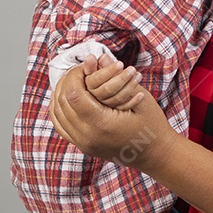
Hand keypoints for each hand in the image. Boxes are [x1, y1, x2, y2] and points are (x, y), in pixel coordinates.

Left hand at [50, 57, 174, 171]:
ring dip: (61, 93)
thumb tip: (97, 57)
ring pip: (57, 114)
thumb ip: (116, 77)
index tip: (85, 65)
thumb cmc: (152, 124)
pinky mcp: (82, 146)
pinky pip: (60, 125)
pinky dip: (60, 108)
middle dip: (67, 81)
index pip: (74, 95)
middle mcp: (87, 136)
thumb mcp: (139, 96)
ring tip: (74, 79)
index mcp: (102, 124)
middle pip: (62, 103)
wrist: (156, 155)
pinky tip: (68, 96)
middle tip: (79, 69)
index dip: (75, 76)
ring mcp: (83, 144)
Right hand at [85, 55, 143, 110]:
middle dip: (122, 78)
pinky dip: (134, 102)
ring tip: (139, 75)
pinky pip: (124, 108)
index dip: (109, 71)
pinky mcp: (115, 110)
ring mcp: (106, 105)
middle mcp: (95, 97)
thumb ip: (92, 65)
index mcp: (88, 86)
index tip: (120, 63)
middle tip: (133, 69)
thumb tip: (91, 57)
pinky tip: (141, 94)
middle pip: (108, 89)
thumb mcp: (93, 69)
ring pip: (117, 98)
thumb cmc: (95, 75)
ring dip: (130, 87)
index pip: (97, 79)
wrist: (99, 89)